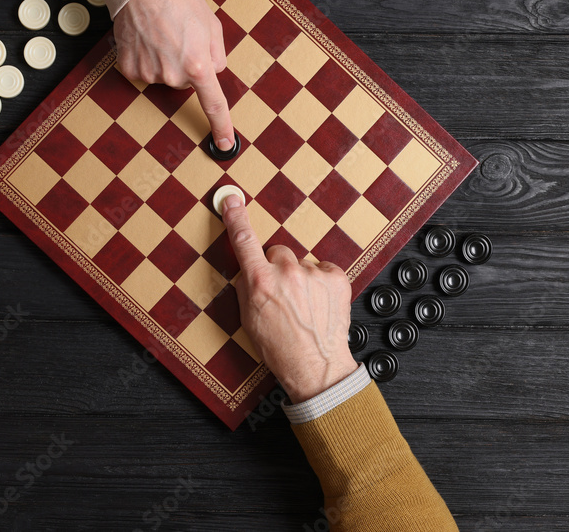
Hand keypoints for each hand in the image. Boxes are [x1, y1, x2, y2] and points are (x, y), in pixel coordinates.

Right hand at [114, 0, 234, 150]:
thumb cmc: (180, 0)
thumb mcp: (212, 25)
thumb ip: (218, 54)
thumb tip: (213, 72)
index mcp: (199, 65)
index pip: (214, 104)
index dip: (221, 126)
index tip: (224, 144)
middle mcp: (173, 75)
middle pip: (185, 82)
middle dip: (186, 65)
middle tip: (180, 38)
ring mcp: (149, 74)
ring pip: (164, 77)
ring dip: (165, 60)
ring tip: (161, 33)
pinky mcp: (129, 69)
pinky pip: (143, 72)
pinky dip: (145, 59)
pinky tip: (145, 39)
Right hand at [221, 194, 357, 403]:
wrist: (315, 367)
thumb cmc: (279, 348)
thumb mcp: (248, 319)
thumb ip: (247, 286)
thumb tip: (249, 268)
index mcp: (260, 282)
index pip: (243, 241)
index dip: (235, 218)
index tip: (232, 200)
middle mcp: (286, 273)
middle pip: (278, 252)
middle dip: (278, 268)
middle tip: (283, 294)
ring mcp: (313, 274)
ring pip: (301, 263)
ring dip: (301, 278)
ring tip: (304, 305)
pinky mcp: (336, 277)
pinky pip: (323, 268)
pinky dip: (321, 282)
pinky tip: (319, 303)